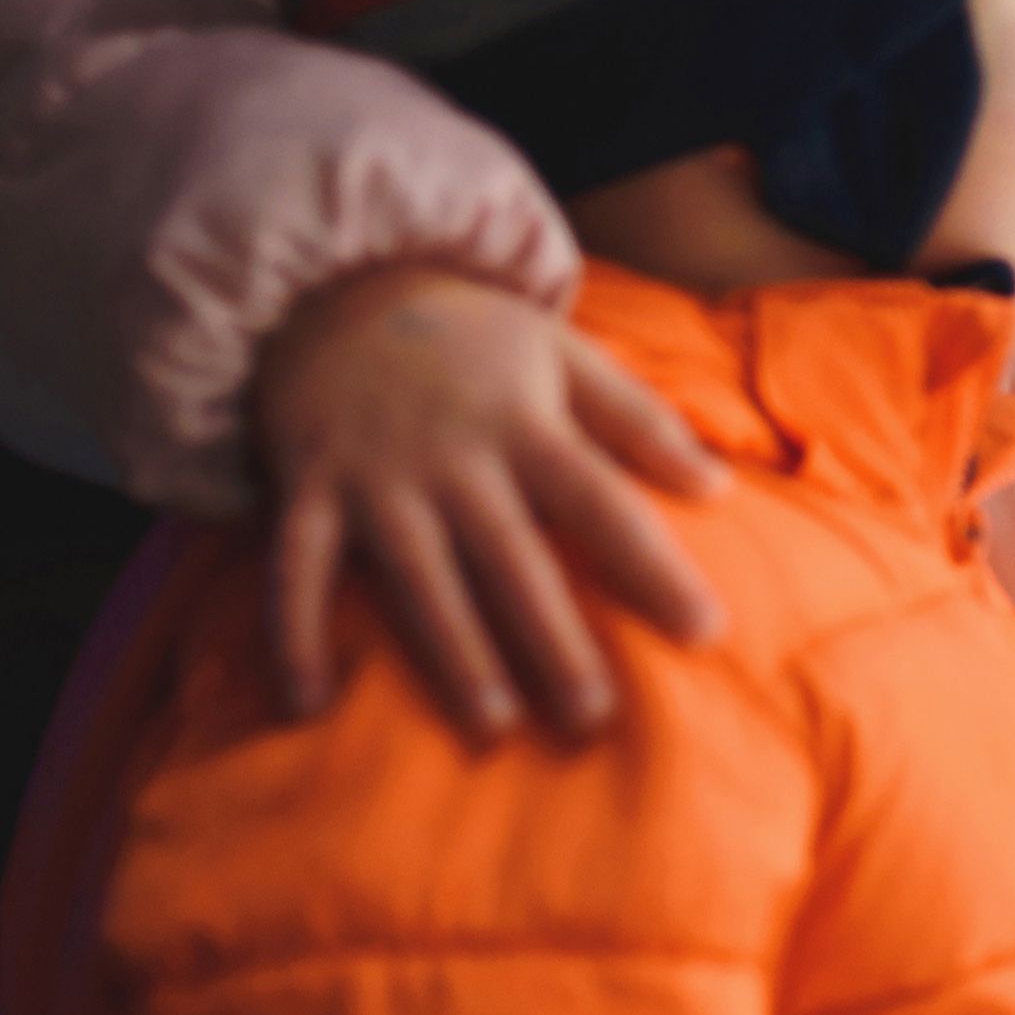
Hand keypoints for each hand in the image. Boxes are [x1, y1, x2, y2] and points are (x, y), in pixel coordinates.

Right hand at [253, 267, 730, 739]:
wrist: (343, 288)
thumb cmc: (475, 341)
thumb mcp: (566, 355)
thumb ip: (641, 421)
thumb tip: (720, 488)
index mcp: (525, 424)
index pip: (603, 502)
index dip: (654, 567)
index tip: (705, 630)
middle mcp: (453, 457)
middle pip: (513, 558)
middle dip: (554, 640)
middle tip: (596, 717)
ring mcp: (376, 478)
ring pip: (418, 578)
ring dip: (454, 654)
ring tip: (495, 726)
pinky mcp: (308, 491)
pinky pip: (296, 571)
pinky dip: (293, 634)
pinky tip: (309, 706)